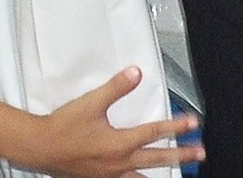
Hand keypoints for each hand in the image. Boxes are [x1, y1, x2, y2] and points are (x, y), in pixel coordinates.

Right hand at [24, 67, 203, 177]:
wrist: (42, 147)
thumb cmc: (64, 127)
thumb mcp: (90, 103)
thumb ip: (115, 88)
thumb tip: (135, 74)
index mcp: (120, 143)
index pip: (155, 132)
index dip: (176, 125)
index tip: (192, 122)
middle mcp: (121, 162)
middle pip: (158, 158)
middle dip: (181, 154)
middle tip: (199, 152)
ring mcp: (113, 174)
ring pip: (146, 176)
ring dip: (165, 171)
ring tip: (179, 172)